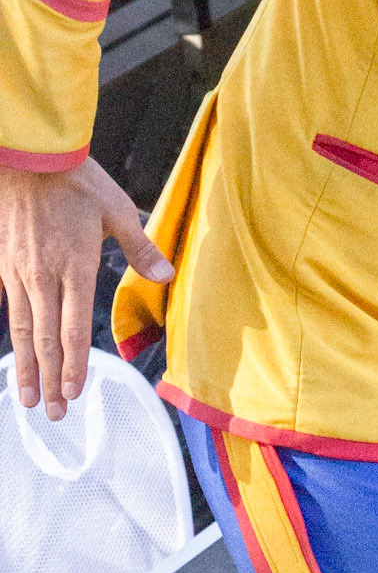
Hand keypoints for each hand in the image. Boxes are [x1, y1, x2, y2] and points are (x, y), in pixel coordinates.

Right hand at [0, 159, 171, 421]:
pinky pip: (8, 310)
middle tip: (53, 415)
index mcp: (75, 267)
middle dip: (50, 381)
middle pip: (46, 340)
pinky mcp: (4, 266)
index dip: (75, 366)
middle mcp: (44, 277)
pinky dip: (12, 338)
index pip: (74, 330)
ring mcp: (20, 274)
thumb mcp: (117, 209)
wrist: (30, 157)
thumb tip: (167, 273)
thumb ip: (140, 248)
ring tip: (28, 399)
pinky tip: (15, 355)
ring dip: (27, 368)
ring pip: (23, 331)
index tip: (75, 393)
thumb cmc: (77, 180)